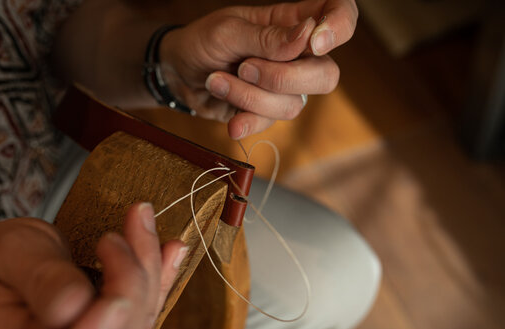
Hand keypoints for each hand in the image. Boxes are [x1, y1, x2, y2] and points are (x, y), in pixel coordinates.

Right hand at [0, 203, 186, 328]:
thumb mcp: (9, 257)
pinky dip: (162, 274)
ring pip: (137, 322)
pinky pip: (146, 307)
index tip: (115, 301)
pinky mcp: (118, 325)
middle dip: (129, 287)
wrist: (9, 264)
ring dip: (148, 269)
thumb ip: (40, 279)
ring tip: (141, 222)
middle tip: (115, 238)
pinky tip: (172, 248)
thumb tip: (74, 304)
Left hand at [161, 0, 357, 138]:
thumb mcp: (228, 31)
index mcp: (295, 22)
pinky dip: (244, 118)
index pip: (340, 14)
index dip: (340, 26)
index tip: (315, 42)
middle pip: (326, 75)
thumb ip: (266, 37)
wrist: (178, 73)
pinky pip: (269, 123)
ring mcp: (285, 88)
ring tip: (217, 81)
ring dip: (248, 95)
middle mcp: (298, 56)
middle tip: (244, 67)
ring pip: (293, 104)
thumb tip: (308, 36)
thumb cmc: (204, 41)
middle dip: (283, 78)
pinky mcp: (267, 112)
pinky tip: (228, 117)